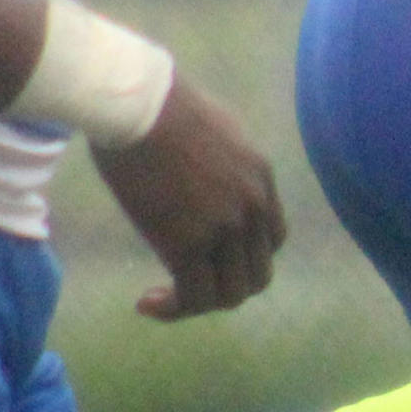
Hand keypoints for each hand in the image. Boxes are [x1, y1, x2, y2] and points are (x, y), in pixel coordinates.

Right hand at [92, 80, 284, 319]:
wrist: (139, 103)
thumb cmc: (158, 106)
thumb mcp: (212, 129)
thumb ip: (218, 159)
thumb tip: (198, 171)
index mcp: (261, 179)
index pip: (271, 239)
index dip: (242, 258)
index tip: (207, 258)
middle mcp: (253, 207)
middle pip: (257, 274)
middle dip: (224, 287)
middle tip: (183, 286)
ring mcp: (226, 228)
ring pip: (229, 294)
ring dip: (197, 305)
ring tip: (162, 300)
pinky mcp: (189, 243)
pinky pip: (194, 297)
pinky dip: (174, 309)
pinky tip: (146, 303)